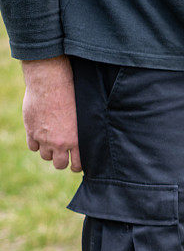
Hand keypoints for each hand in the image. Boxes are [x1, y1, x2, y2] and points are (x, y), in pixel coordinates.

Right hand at [21, 55, 81, 171]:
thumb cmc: (72, 97)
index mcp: (77, 140)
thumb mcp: (84, 117)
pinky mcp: (31, 131)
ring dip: (49, 152)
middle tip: (63, 155)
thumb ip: (82, 132)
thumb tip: (84, 142)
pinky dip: (36, 144)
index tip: (75, 163)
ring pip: (45, 156)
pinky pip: (32, 147)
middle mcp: (60, 143)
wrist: (51, 85)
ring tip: (52, 143)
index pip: (77, 165)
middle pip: (59, 164)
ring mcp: (44, 138)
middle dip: (62, 161)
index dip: (76, 166)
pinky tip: (41, 137)